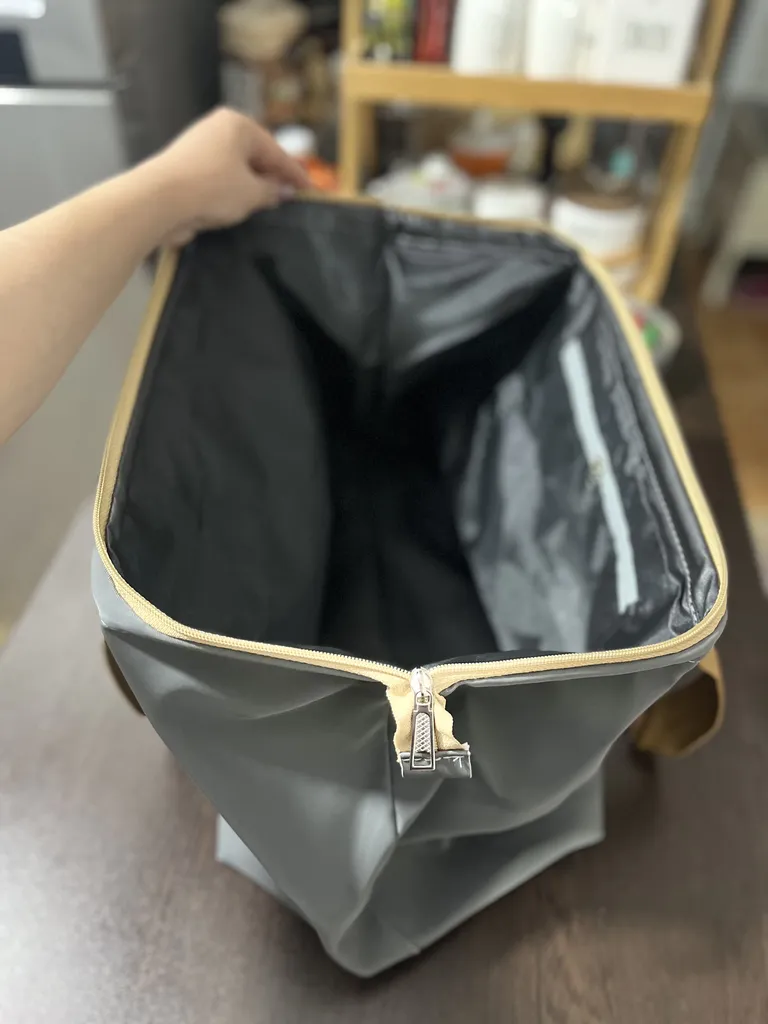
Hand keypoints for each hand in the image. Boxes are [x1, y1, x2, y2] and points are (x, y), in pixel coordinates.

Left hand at [150, 108, 310, 245]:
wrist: (159, 199)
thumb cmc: (213, 189)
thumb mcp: (252, 193)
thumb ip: (272, 191)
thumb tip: (283, 190)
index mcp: (238, 125)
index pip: (275, 151)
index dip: (294, 173)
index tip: (310, 188)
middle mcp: (218, 128)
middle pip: (255, 155)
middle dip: (272, 176)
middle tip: (290, 195)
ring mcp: (199, 145)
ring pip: (236, 166)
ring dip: (252, 184)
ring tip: (267, 203)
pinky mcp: (186, 165)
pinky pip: (219, 176)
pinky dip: (232, 189)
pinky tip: (239, 205)